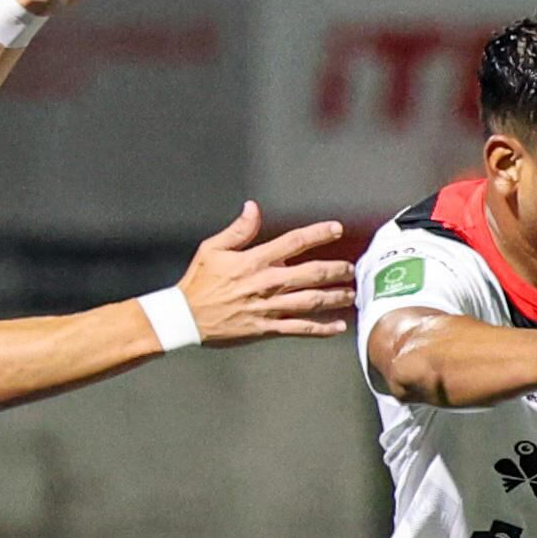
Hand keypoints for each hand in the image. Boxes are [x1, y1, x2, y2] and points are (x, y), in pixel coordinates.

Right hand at [177, 202, 353, 345]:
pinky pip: (300, 329)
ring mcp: (269, 307)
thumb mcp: (212, 248)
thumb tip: (253, 208)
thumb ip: (238, 230)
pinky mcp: (267, 328)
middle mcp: (267, 283)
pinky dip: (321, 329)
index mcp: (255, 261)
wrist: (186, 317)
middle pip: (311, 273)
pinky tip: (338, 327)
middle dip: (336, 270)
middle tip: (350, 268)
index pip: (294, 242)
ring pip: (311, 301)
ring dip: (335, 297)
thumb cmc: (198, 283)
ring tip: (351, 294)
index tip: (336, 229)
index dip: (318, 233)